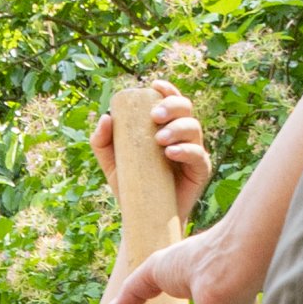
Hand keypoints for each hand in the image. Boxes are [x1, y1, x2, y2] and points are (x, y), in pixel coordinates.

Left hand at [90, 75, 212, 220]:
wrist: (142, 217)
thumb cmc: (130, 186)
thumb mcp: (111, 162)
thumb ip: (102, 141)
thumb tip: (106, 117)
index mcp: (165, 127)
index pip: (171, 101)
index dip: (167, 89)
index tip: (154, 86)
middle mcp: (182, 135)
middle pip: (186, 108)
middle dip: (172, 106)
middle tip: (154, 116)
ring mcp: (193, 152)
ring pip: (194, 128)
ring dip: (178, 128)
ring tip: (160, 139)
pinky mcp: (200, 171)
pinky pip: (199, 155)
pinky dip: (186, 150)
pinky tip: (171, 152)